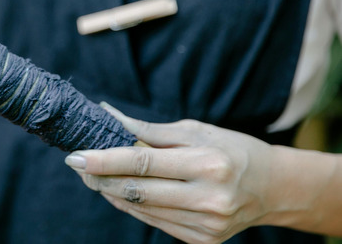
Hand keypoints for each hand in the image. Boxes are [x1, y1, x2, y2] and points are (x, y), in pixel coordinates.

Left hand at [65, 103, 276, 243]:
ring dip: (110, 191)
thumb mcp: (195, 131)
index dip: (104, 160)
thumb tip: (110, 118)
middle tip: (77, 163)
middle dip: (99, 177)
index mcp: (207, 165)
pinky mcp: (201, 240)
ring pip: (140, 209)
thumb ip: (150, 131)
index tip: (76, 156)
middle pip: (136, 191)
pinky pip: (153, 221)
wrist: (274, 188)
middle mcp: (208, 199)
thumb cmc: (231, 149)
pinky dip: (132, 205)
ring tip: (94, 174)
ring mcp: (205, 225)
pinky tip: (119, 190)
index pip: (142, 164)